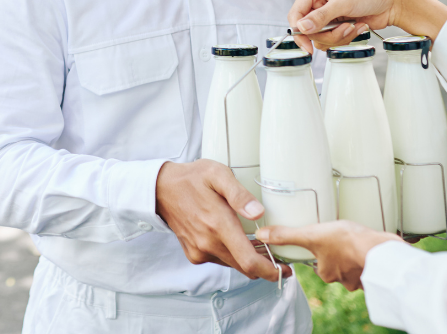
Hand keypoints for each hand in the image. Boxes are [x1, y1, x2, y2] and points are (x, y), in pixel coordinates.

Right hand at [155, 160, 291, 281]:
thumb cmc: (192, 178)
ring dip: (248, 259)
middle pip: (244, 267)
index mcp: (218, 225)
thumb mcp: (217, 174)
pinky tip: (235, 240)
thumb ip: (239, 194)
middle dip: (264, 265)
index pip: (249, 261)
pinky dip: (232, 255)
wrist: (160, 188)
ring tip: (259, 244)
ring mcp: (199, 251)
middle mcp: (208, 243)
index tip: (285, 270)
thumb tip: (259, 213)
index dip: (271, 271)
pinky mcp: (194, 254)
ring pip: (233, 265)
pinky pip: (220, 260)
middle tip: (278, 255)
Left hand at [255, 221, 401, 290]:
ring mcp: (361, 278)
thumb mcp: (312, 234)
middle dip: (339, 253)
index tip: (327, 241)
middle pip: (337, 265)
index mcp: (326, 272)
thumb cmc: (347, 242)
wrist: (381, 251)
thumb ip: (287, 235)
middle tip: (343, 238)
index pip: (318, 263)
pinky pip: (370, 265)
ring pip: (353, 265)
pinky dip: (369, 257)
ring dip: (355, 255)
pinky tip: (371, 247)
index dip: (321, 251)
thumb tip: (262, 235)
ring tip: (357, 240)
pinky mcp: (376, 273)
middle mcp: (343, 280)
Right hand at [287, 0, 446, 51]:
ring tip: (353, 26)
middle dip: (328, 34)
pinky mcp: (335, 26)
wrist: (391, 4)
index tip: (306, 46)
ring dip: (338, 36)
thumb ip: (321, 16)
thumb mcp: (343, 3)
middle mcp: (317, 3)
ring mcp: (326, 16)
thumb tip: (301, 28)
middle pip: (307, 30)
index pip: (295, 14)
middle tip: (345, 28)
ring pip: (320, 38)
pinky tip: (357, 27)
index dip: (299, 31)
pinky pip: (331, 41)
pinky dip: (345, 38)